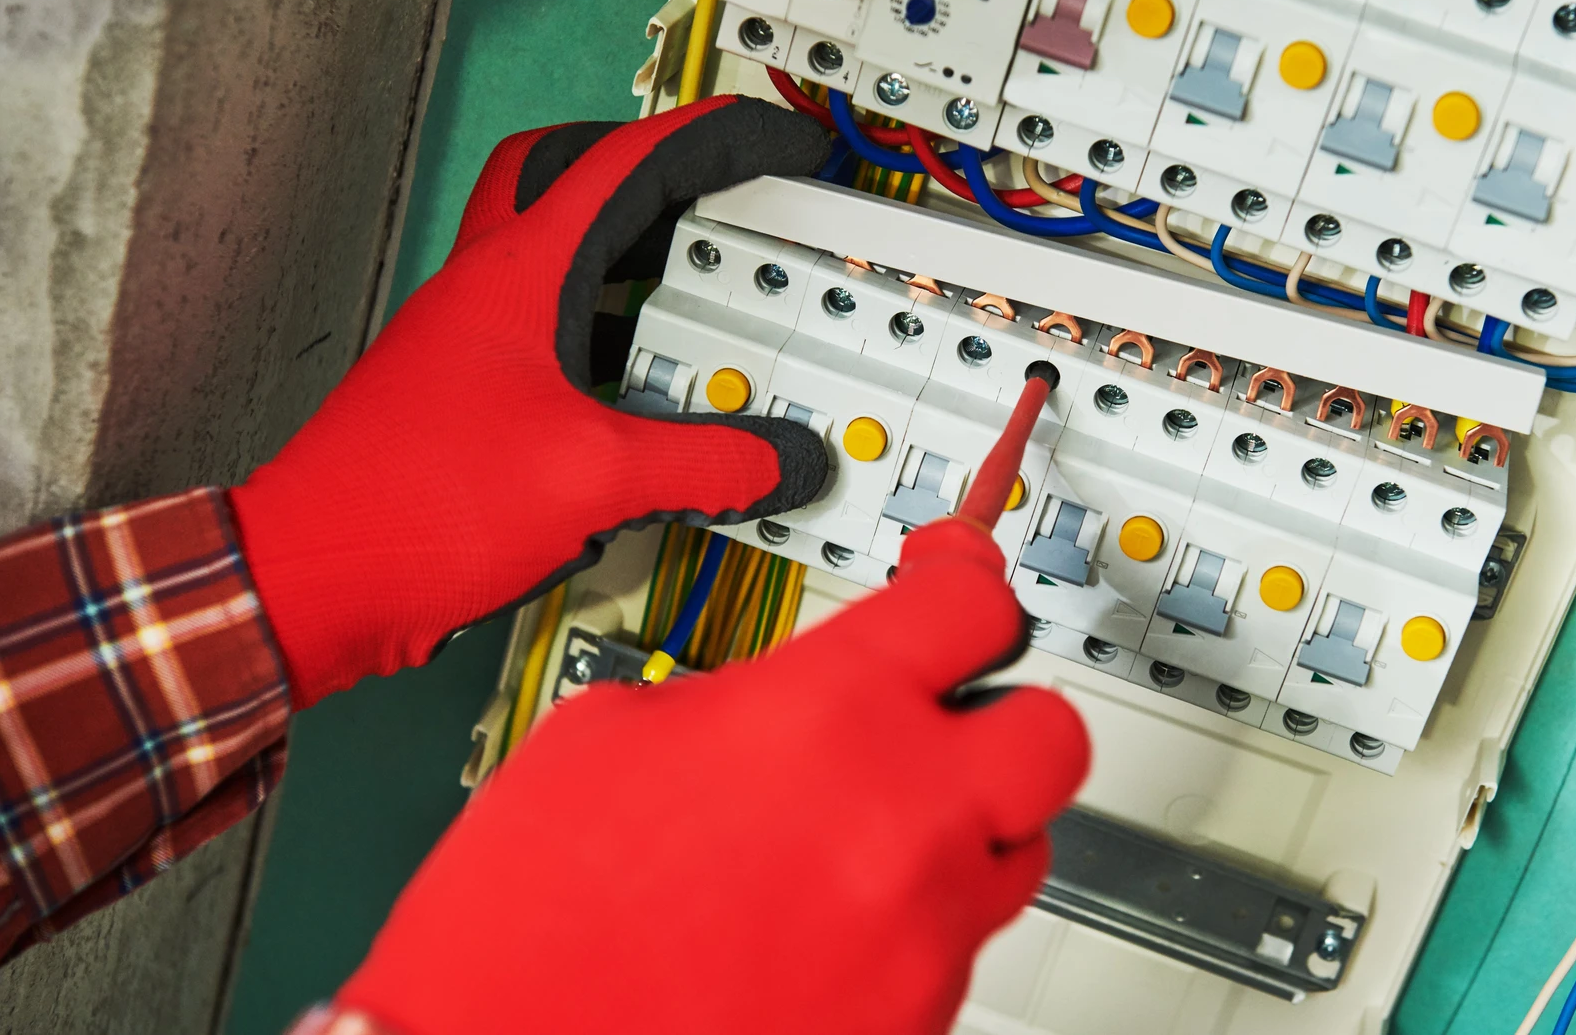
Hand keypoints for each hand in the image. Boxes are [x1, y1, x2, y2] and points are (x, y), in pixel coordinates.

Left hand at [229, 98, 832, 705]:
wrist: (312, 580)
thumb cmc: (420, 505)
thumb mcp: (595, 480)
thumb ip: (705, 464)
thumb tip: (782, 459)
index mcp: (520, 272)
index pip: (630, 163)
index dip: (716, 140)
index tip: (774, 141)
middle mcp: (486, 289)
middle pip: (568, 175)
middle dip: (649, 169)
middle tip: (711, 192)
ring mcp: (467, 341)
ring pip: (556, 257)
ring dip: (627, 261)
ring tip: (697, 295)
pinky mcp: (461, 397)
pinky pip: (547, 336)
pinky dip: (604, 341)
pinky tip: (644, 397)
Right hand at [334, 519, 1090, 1034]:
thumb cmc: (523, 924)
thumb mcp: (612, 735)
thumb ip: (743, 694)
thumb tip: (789, 698)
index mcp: (823, 713)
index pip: (972, 605)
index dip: (967, 584)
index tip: (962, 587)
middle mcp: (901, 818)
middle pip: (1051, 733)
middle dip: (1002, 716)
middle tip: (945, 720)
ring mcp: (920, 934)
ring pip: (1018, 852)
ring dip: (960, 831)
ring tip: (864, 843)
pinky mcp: (917, 1023)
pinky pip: (958, 951)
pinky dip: (911, 928)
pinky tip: (824, 929)